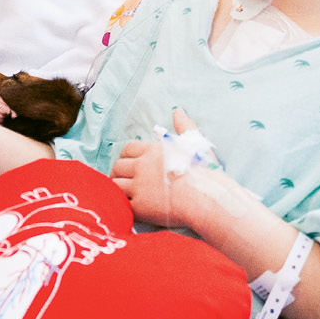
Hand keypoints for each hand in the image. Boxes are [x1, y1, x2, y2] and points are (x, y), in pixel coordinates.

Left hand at [109, 108, 202, 227]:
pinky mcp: (139, 206)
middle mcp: (142, 167)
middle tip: (124, 180)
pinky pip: (122, 204)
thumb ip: (184, 126)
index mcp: (152, 151)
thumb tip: (178, 111)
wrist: (204, 196)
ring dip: (117, 189)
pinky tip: (130, 208)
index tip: (129, 163)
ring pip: (115, 185)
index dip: (126, 156)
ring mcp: (138, 186)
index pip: (128, 148)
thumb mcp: (194, 143)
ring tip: (124, 194)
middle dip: (118, 172)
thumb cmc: (202, 171)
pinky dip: (123, 206)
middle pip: (118, 166)